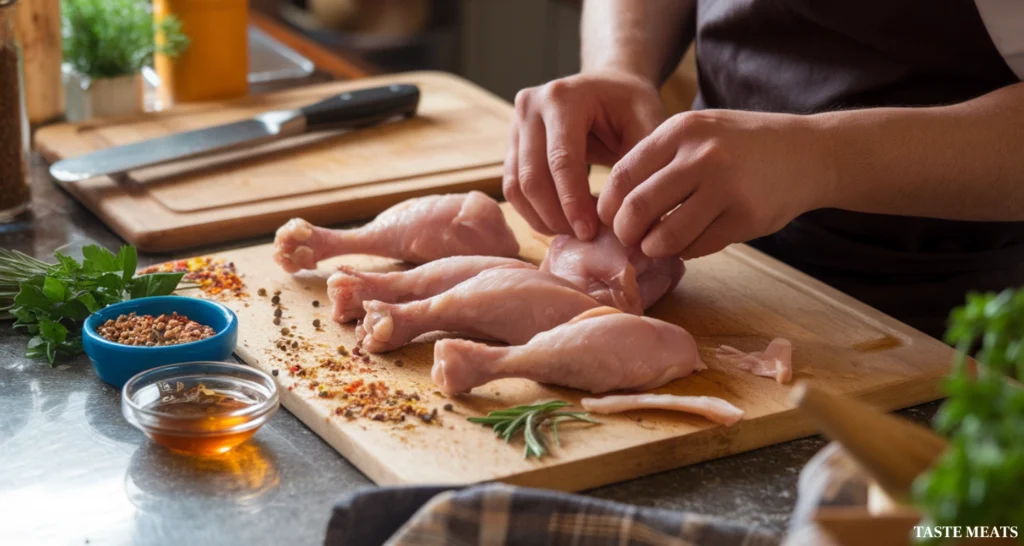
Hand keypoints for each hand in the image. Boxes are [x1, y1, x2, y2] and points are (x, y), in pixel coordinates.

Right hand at [504, 70, 665, 239]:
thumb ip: (639, 163)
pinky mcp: (511, 144)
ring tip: (574, 233)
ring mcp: (515, 124)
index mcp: (562, 97)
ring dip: (542, 218)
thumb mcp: (647, 123)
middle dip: (556, 215)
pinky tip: (560, 223)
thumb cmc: (630, 105)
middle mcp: (530, 106)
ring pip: (516, 187)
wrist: (609, 86)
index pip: (562, 160)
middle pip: (532, 177)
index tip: (590, 233)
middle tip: (583, 237)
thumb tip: (627, 212)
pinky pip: (512, 188)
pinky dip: (533, 212)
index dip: (574, 202)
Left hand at [597, 110, 836, 258]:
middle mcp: (702, 156)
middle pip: (638, 208)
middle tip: (629, 238)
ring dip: (653, 248)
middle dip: (625, 232)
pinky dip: (685, 251)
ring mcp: (726, 188)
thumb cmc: (741, 146)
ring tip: (655, 246)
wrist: (809, 152)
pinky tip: (688, 243)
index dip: (608, 204)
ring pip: (666, 235)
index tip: (610, 217)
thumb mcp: (699, 132)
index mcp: (681, 130)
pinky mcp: (746, 217)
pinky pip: (698, 247)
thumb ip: (659, 159)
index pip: (624, 174)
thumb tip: (614, 205)